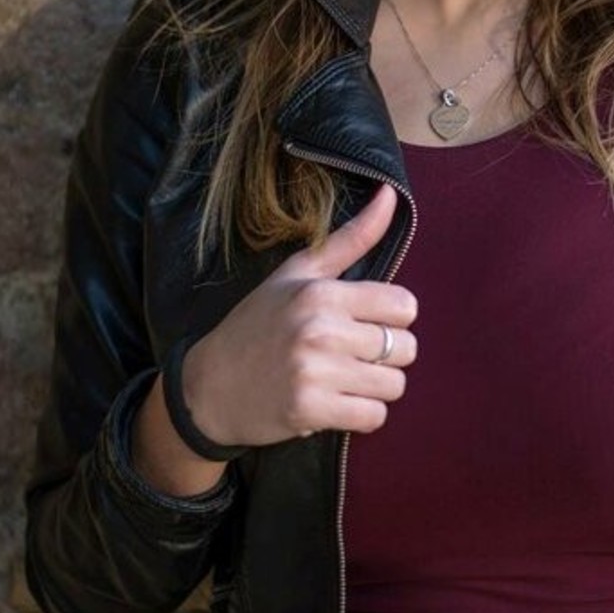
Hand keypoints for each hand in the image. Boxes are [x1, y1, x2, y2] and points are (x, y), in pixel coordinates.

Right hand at [181, 182, 417, 446]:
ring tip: (340, 380)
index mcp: (321, 293)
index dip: (391, 319)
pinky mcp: (311, 411)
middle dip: (384, 357)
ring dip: (373, 389)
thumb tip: (390, 194)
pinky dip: (361, 415)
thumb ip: (351, 238)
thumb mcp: (297, 274)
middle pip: (405, 349)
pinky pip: (374, 418)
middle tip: (349, 357)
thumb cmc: (258, 325)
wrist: (209, 387)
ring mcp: (315, 373)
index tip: (363, 325)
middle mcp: (320, 330)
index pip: (405, 307)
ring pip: (394, 386)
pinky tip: (334, 402)